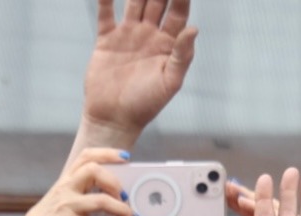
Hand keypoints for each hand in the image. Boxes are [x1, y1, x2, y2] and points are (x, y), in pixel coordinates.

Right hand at [0, 148, 132, 215]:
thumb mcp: (61, 202)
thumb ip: (82, 196)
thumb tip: (115, 201)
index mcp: (65, 181)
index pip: (86, 157)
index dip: (107, 153)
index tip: (126, 157)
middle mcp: (66, 190)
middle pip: (94, 171)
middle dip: (115, 181)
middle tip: (126, 196)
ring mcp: (67, 207)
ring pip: (101, 200)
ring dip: (121, 210)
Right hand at [80, 0, 196, 141]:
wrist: (113, 119)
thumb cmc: (145, 106)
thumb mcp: (169, 83)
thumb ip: (182, 56)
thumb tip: (194, 29)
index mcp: (168, 44)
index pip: (178, 11)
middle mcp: (149, 35)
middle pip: (156, 0)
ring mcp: (128, 35)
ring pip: (134, 1)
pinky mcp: (106, 40)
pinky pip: (105, 13)